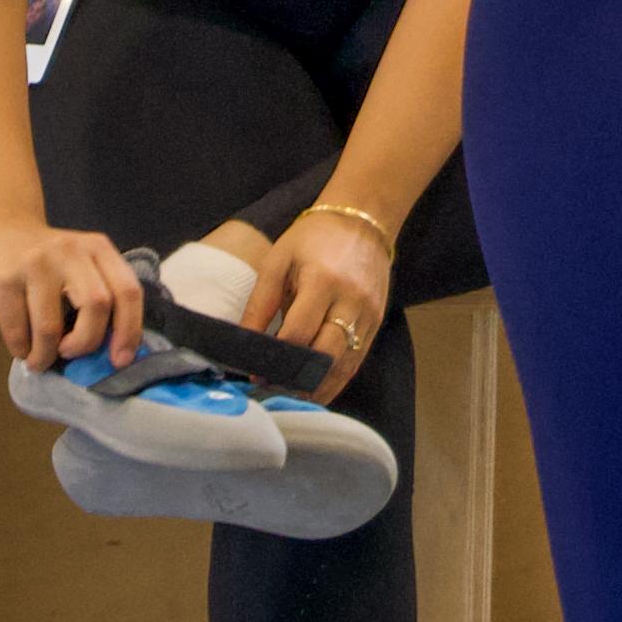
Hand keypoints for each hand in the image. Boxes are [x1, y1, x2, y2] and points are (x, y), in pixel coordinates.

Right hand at [0, 210, 143, 367]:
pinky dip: (22, 350)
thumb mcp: (81, 264)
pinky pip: (18, 332)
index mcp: (98, 248)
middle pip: (96, 306)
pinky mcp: (4, 281)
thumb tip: (111, 353)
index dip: (130, 330)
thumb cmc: (47, 261)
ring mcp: (35, 263)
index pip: (128, 290)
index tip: (120, 360)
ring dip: (45, 356)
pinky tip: (22, 347)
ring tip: (40, 360)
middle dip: (85, 343)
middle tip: (69, 354)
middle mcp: (70, 251)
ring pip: (51, 328)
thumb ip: (100, 295)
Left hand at [237, 206, 394, 378]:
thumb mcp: (278, 262)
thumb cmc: (312, 239)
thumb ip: (260, 304)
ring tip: (290, 398)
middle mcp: (351, 300)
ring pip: (344, 366)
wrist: (361, 222)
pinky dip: (335, 380)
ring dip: (317, 388)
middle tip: (272, 392)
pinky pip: (356, 361)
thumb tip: (244, 344)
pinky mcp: (377, 323)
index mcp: (322, 281)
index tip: (256, 374)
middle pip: (325, 355)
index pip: (299, 333)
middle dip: (297, 380)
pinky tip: (315, 390)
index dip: (277, 359)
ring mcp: (369, 314)